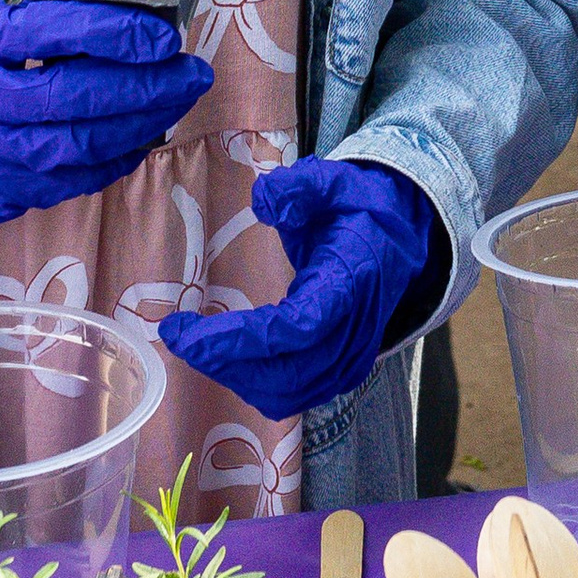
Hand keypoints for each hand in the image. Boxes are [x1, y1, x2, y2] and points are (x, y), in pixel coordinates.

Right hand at [0, 0, 209, 243]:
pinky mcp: (2, 193)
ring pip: (79, 147)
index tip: (163, 33)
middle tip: (193, 72)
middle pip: (72, 98)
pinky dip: (116, 159)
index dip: (111, 32)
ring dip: (142, 125)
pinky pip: (72, 181)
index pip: (47, 32)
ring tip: (179, 99)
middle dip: (145, 87)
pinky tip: (144, 135)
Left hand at [162, 158, 445, 417]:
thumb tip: (263, 199)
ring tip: (197, 345)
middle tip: (178, 335)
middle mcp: (353, 333)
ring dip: (234, 375)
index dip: (238, 338)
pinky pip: (292, 395)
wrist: (399, 243)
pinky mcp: (340, 374)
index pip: (296, 328)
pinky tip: (226, 358)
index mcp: (351, 283)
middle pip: (283, 371)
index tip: (185, 328)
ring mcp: (350, 361)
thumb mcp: (335, 182)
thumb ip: (301, 186)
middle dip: (223, 360)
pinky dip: (252, 384)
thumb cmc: (360, 211)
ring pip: (285, 392)